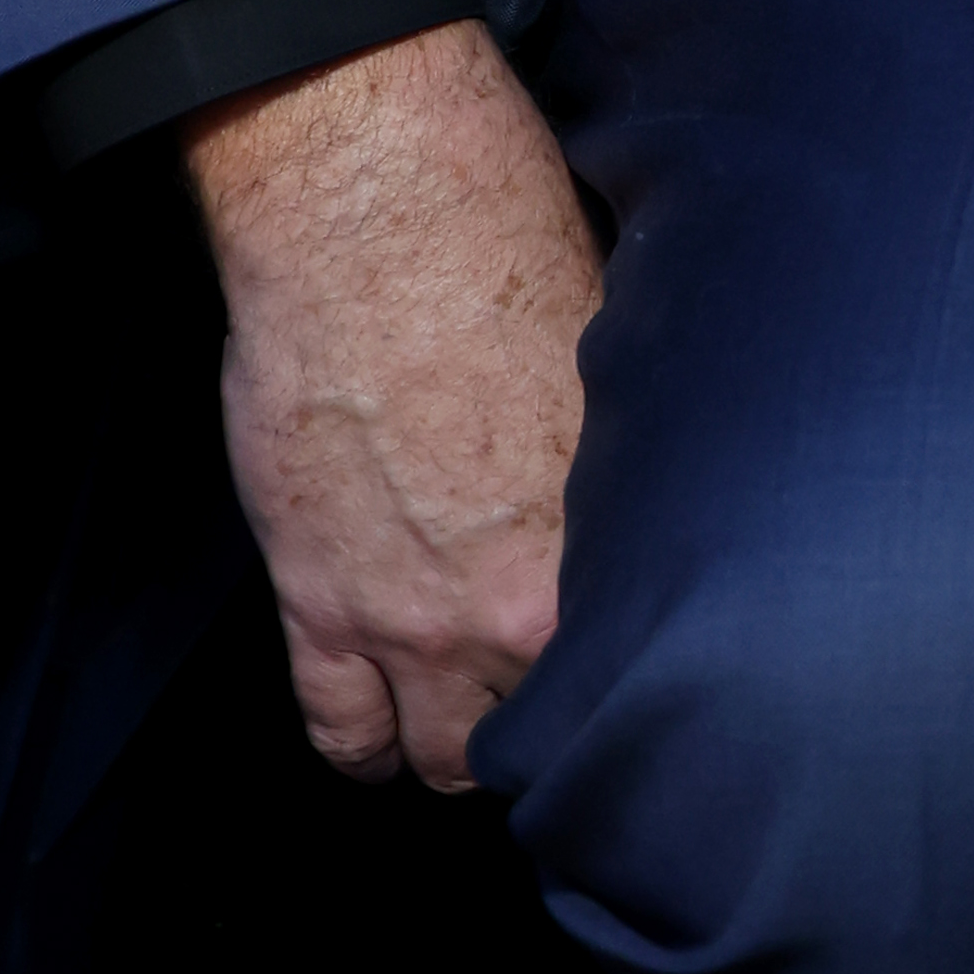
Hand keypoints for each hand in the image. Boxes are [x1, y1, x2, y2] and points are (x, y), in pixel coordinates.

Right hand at [185, 18, 601, 787]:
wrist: (375, 218)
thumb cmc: (509, 251)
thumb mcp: (613, 353)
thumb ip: (627, 455)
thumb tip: (655, 480)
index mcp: (609, 541)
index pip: (639, 665)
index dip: (630, 666)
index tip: (627, 659)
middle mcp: (515, 604)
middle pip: (537, 725)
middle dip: (539, 713)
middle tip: (538, 686)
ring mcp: (409, 616)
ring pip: (436, 755)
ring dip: (449, 740)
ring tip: (461, 712)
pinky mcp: (317, 600)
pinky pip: (337, 728)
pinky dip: (359, 741)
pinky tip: (377, 728)